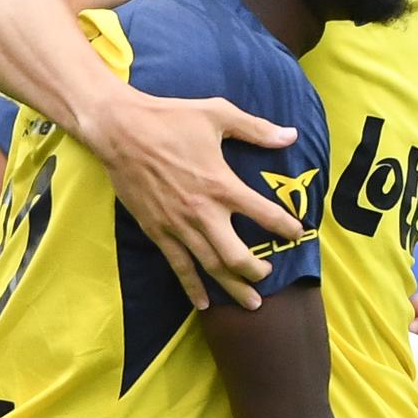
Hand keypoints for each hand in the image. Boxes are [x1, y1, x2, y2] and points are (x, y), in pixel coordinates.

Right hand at [82, 91, 301, 309]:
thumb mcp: (218, 114)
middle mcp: (202, 211)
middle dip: (257, 271)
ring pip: (210, 267)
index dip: (286, 227)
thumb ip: (257, 129)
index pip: (264, 214)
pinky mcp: (156, 230)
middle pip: (236, 256)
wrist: (119, 130)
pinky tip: (203, 303)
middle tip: (269, 274)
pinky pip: (178, 265)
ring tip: (250, 302)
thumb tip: (291, 136)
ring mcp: (178, 225)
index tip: (298, 233)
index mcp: (222, 184)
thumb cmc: (170, 119)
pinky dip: (192, 287)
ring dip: (232, 287)